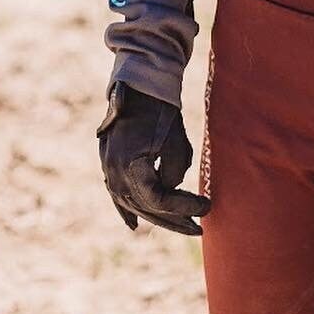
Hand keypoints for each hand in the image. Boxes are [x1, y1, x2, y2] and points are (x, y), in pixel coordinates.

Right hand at [97, 81, 209, 235]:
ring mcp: (108, 171)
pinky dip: (129, 210)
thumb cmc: (162, 111)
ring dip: (157, 216)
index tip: (206, 207)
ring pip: (133, 204)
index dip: (183, 207)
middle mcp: (114, 173)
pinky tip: (134, 226)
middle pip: (146, 207)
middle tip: (199, 227)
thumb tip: (171, 191)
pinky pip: (118, 195)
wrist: (139, 86)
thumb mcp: (176, 141)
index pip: (159, 199)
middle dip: (174, 220)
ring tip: (180, 227)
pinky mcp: (109, 165)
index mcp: (129, 166)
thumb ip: (174, 173)